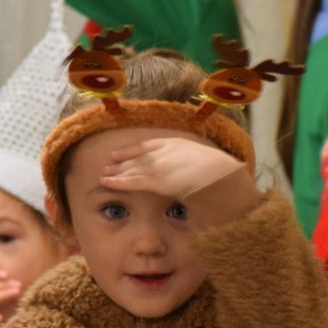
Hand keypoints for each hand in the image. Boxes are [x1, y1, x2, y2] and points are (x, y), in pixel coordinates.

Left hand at [101, 137, 253, 203]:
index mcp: (177, 144)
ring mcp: (161, 165)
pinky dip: (119, 182)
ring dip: (117, 172)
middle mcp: (166, 152)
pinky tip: (107, 182)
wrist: (223, 177)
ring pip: (133, 168)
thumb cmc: (221, 175)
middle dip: (122, 161)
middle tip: (107, 165)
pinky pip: (134, 181)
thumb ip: (195, 167)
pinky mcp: (158, 181)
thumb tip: (193, 176)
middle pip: (138, 156)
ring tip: (103, 176)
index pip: (150, 146)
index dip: (133, 150)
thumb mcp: (208, 164)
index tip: (120, 153)